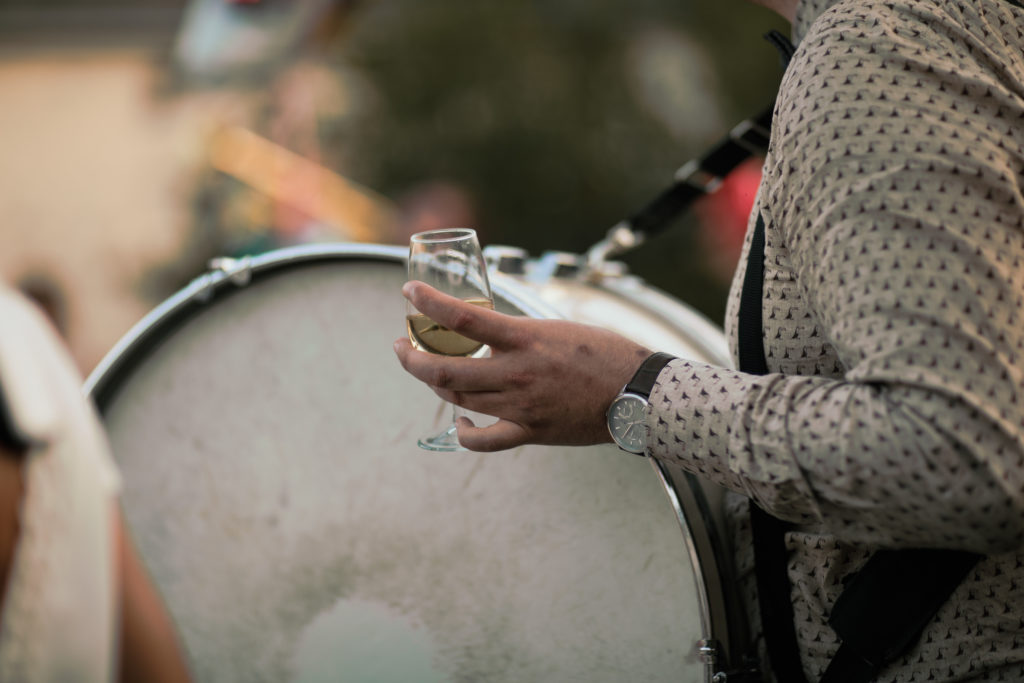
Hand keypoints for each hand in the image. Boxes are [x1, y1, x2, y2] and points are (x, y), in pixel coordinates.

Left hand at [394, 281, 651, 450]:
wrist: (639, 392)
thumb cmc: (606, 353)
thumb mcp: (558, 328)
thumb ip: (521, 333)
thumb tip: (490, 332)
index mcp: (526, 338)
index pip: (463, 318)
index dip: (429, 304)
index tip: (409, 293)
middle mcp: (517, 373)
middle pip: (444, 371)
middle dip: (411, 358)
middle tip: (401, 345)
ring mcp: (520, 406)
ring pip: (458, 400)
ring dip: (433, 385)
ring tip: (425, 371)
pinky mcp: (530, 432)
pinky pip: (484, 440)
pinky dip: (465, 432)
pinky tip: (461, 422)